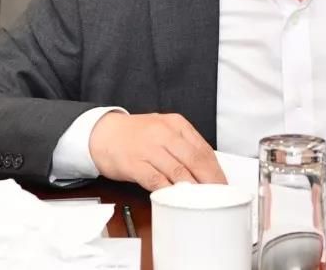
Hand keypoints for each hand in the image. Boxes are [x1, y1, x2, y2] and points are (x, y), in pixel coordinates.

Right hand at [88, 111, 225, 190]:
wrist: (102, 133)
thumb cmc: (136, 134)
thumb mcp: (164, 129)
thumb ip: (183, 144)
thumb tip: (205, 167)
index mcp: (176, 124)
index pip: (203, 148)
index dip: (216, 169)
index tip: (223, 183)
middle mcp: (164, 133)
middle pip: (194, 159)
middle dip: (210, 180)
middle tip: (218, 195)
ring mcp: (149, 148)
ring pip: (178, 170)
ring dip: (192, 188)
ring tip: (202, 200)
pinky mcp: (134, 164)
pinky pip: (156, 180)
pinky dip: (168, 190)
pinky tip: (175, 198)